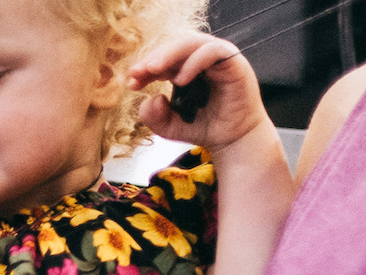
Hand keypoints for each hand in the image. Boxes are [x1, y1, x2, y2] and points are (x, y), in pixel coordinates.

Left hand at [132, 33, 274, 157]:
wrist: (233, 141)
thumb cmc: (204, 128)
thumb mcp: (169, 126)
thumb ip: (153, 116)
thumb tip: (151, 99)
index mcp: (187, 68)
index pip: (164, 58)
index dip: (146, 66)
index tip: (131, 80)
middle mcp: (203, 59)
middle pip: (176, 46)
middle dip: (154, 57)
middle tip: (138, 72)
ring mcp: (220, 59)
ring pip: (193, 43)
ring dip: (171, 54)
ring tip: (153, 70)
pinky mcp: (234, 63)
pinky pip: (213, 52)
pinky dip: (194, 62)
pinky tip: (179, 80)